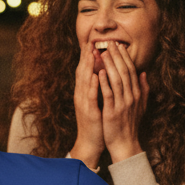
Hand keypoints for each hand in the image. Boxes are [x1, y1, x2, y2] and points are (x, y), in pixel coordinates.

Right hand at [69, 46, 104, 168]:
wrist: (90, 143)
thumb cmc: (96, 123)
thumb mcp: (97, 103)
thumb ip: (99, 89)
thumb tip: (103, 75)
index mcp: (84, 93)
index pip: (85, 71)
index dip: (87, 57)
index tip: (92, 43)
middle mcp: (81, 95)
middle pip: (82, 72)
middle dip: (85, 57)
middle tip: (89, 41)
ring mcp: (84, 103)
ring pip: (85, 81)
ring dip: (88, 66)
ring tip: (91, 52)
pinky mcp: (89, 111)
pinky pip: (91, 96)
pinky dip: (93, 85)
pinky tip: (97, 75)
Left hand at [98, 40, 147, 162]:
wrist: (125, 144)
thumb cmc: (130, 125)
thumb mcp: (141, 106)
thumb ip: (143, 89)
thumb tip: (144, 73)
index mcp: (136, 94)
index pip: (131, 71)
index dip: (125, 57)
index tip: (119, 45)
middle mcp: (131, 97)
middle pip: (124, 72)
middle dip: (117, 56)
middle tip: (110, 43)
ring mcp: (122, 104)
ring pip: (116, 80)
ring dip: (110, 65)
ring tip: (103, 52)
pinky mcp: (112, 112)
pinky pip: (108, 94)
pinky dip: (104, 83)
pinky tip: (99, 72)